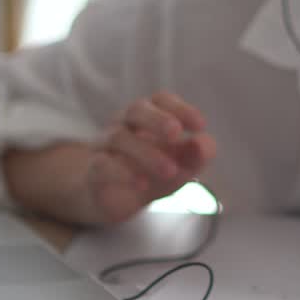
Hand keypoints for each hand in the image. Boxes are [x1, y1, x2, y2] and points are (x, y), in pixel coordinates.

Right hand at [82, 92, 216, 223]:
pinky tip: (143, 184)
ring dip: (147, 153)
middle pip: (136, 109)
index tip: (200, 125)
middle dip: (157, 120)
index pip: (161, 100)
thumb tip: (205, 142)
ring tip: (170, 171)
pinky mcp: (94, 169)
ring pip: (119, 137)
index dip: (180, 108)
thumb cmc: (155, 171)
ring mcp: (106, 144)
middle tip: (176, 135)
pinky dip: (123, 172)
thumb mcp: (182, 166)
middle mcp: (125, 123)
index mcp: (149, 115)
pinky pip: (102, 164)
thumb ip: (197, 154)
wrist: (119, 199)